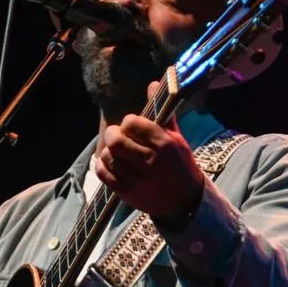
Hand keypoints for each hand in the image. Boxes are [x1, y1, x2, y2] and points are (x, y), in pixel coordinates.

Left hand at [95, 81, 205, 217]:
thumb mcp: (177, 138)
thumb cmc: (180, 166)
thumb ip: (162, 113)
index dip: (128, 122)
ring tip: (115, 151)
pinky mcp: (128, 193)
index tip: (131, 126)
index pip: (132, 123)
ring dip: (108, 151)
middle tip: (116, 136)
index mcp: (164, 144)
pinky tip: (109, 163)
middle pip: (116, 140)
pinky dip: (102, 166)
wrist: (185, 202)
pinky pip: (105, 175)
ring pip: (109, 157)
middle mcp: (151, 161)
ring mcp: (138, 179)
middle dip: (112, 134)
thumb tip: (153, 84)